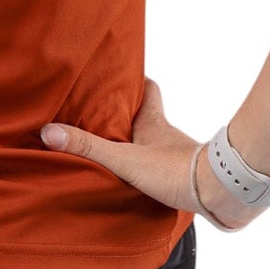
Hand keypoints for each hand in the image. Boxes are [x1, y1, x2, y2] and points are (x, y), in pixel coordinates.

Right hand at [39, 76, 265, 232]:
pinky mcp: (187, 179)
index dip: (136, 80)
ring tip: (119, 155)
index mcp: (153, 121)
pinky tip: (142, 186)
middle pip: (150, 117)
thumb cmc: (175, 170)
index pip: (148, 89)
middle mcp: (167, 135)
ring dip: (142, 148)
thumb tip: (50, 132)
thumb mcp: (124, 158)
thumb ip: (88, 147)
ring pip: (157, 145)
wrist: (219, 193)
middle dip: (132, 116)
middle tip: (109, 116)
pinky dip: (154, 173)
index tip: (123, 75)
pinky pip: (166, 170)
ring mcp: (178, 157)